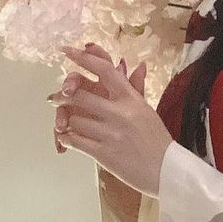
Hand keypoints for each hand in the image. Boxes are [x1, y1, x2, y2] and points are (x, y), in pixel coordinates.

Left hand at [48, 44, 173, 197]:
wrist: (166, 171)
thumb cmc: (156, 140)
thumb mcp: (146, 110)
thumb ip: (136, 87)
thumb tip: (137, 65)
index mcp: (131, 99)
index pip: (105, 70)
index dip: (83, 58)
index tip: (67, 50)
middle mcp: (120, 113)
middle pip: (80, 95)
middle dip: (63, 97)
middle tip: (56, 98)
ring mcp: (111, 133)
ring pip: (74, 119)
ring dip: (66, 122)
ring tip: (65, 124)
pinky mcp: (103, 153)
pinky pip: (74, 140)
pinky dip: (66, 139)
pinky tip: (68, 139)